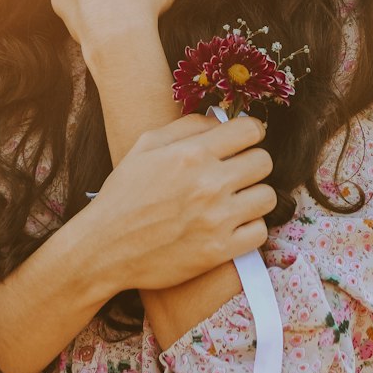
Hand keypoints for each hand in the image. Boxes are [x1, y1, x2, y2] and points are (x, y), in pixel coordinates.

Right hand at [84, 111, 276, 292]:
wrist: (105, 248)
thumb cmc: (124, 194)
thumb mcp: (145, 145)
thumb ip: (186, 126)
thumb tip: (219, 121)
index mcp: (191, 153)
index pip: (250, 130)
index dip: (251, 132)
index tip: (246, 141)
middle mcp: (209, 183)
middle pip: (264, 162)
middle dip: (252, 163)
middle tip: (238, 172)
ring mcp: (217, 219)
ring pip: (267, 197)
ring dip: (254, 196)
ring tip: (236, 200)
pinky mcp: (219, 251)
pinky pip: (260, 232)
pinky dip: (250, 228)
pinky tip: (232, 225)